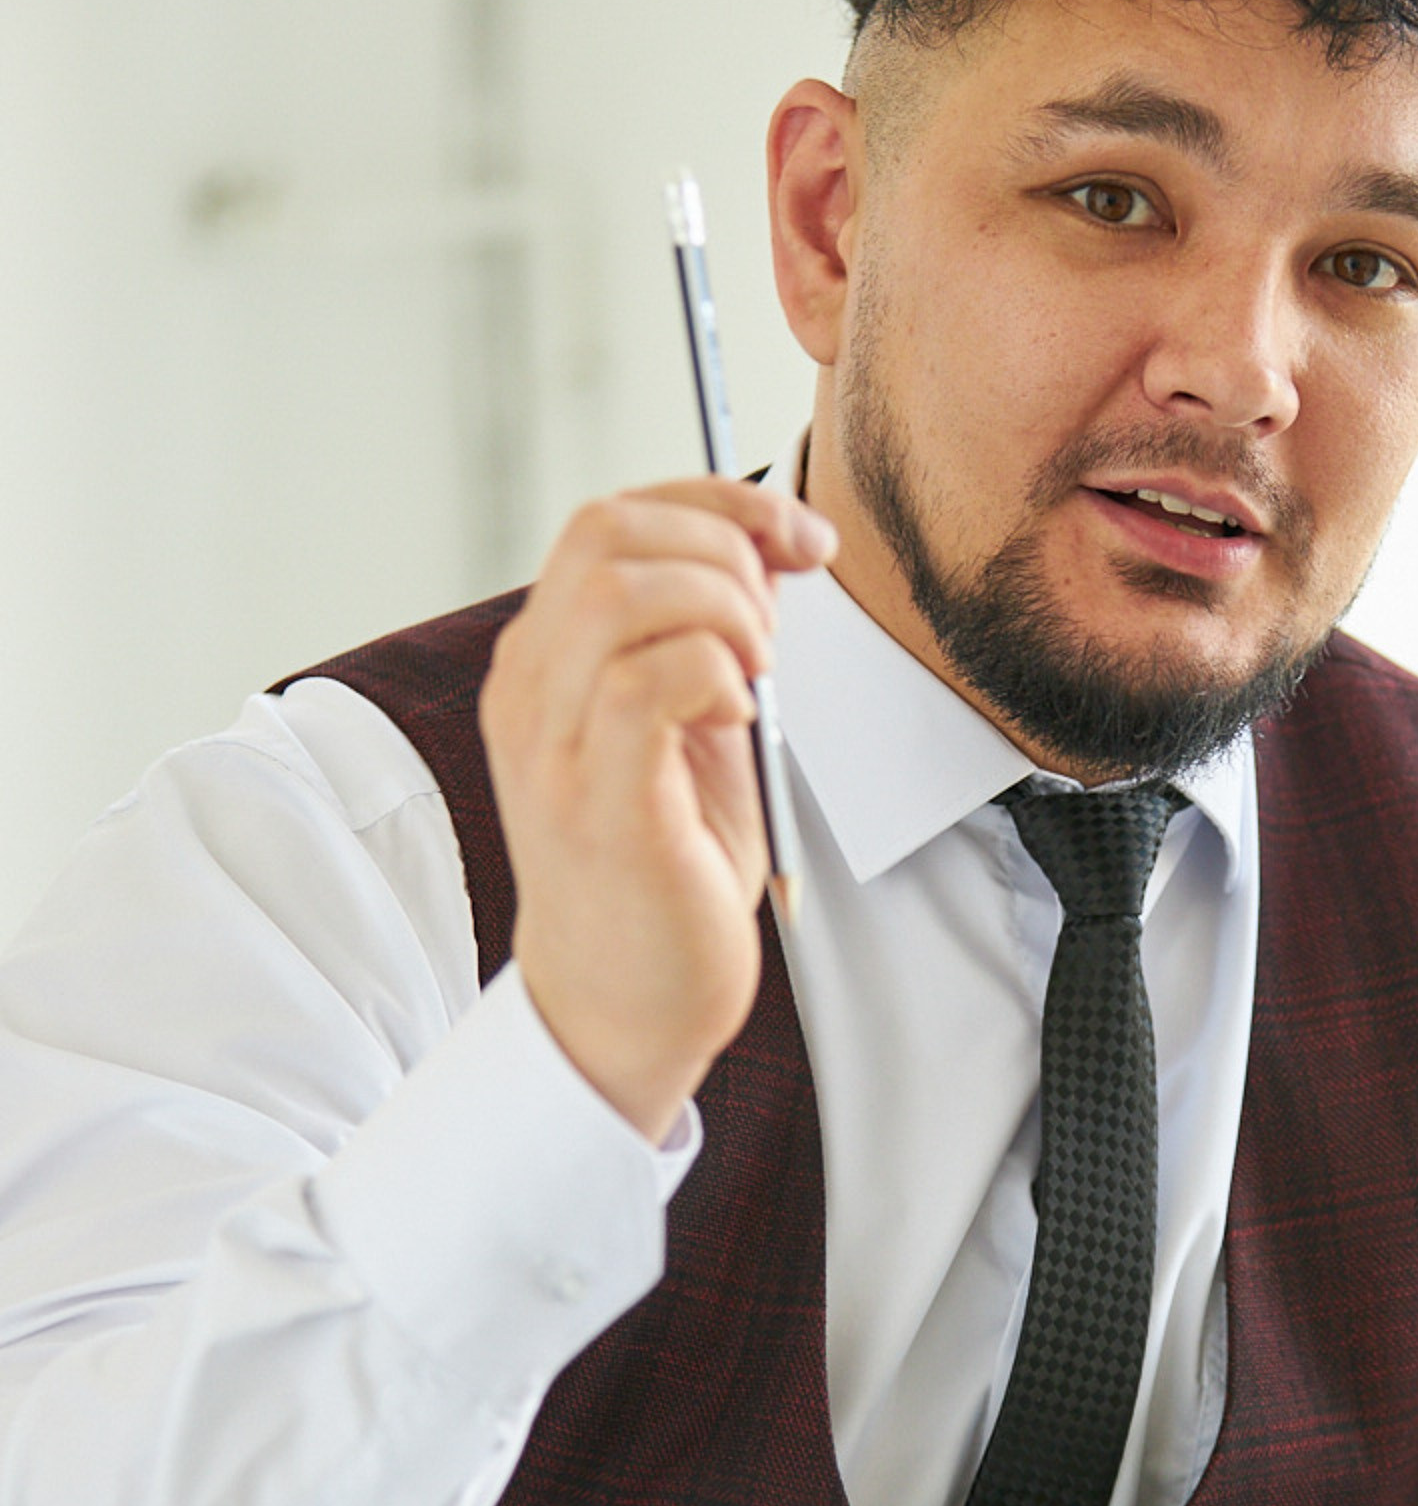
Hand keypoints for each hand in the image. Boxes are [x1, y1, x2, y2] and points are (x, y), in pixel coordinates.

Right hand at [479, 477, 835, 1139]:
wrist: (627, 1001)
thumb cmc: (667, 866)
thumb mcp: (693, 722)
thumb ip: (711, 633)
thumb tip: (773, 543)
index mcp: (547, 660)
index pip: (611, 518)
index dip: (718, 504)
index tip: (800, 539)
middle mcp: (529, 690)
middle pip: (606, 531)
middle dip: (723, 548)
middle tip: (774, 629)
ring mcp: (552, 746)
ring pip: (621, 594)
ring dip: (720, 611)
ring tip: (756, 677)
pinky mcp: (597, 803)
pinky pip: (648, 683)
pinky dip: (714, 676)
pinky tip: (741, 721)